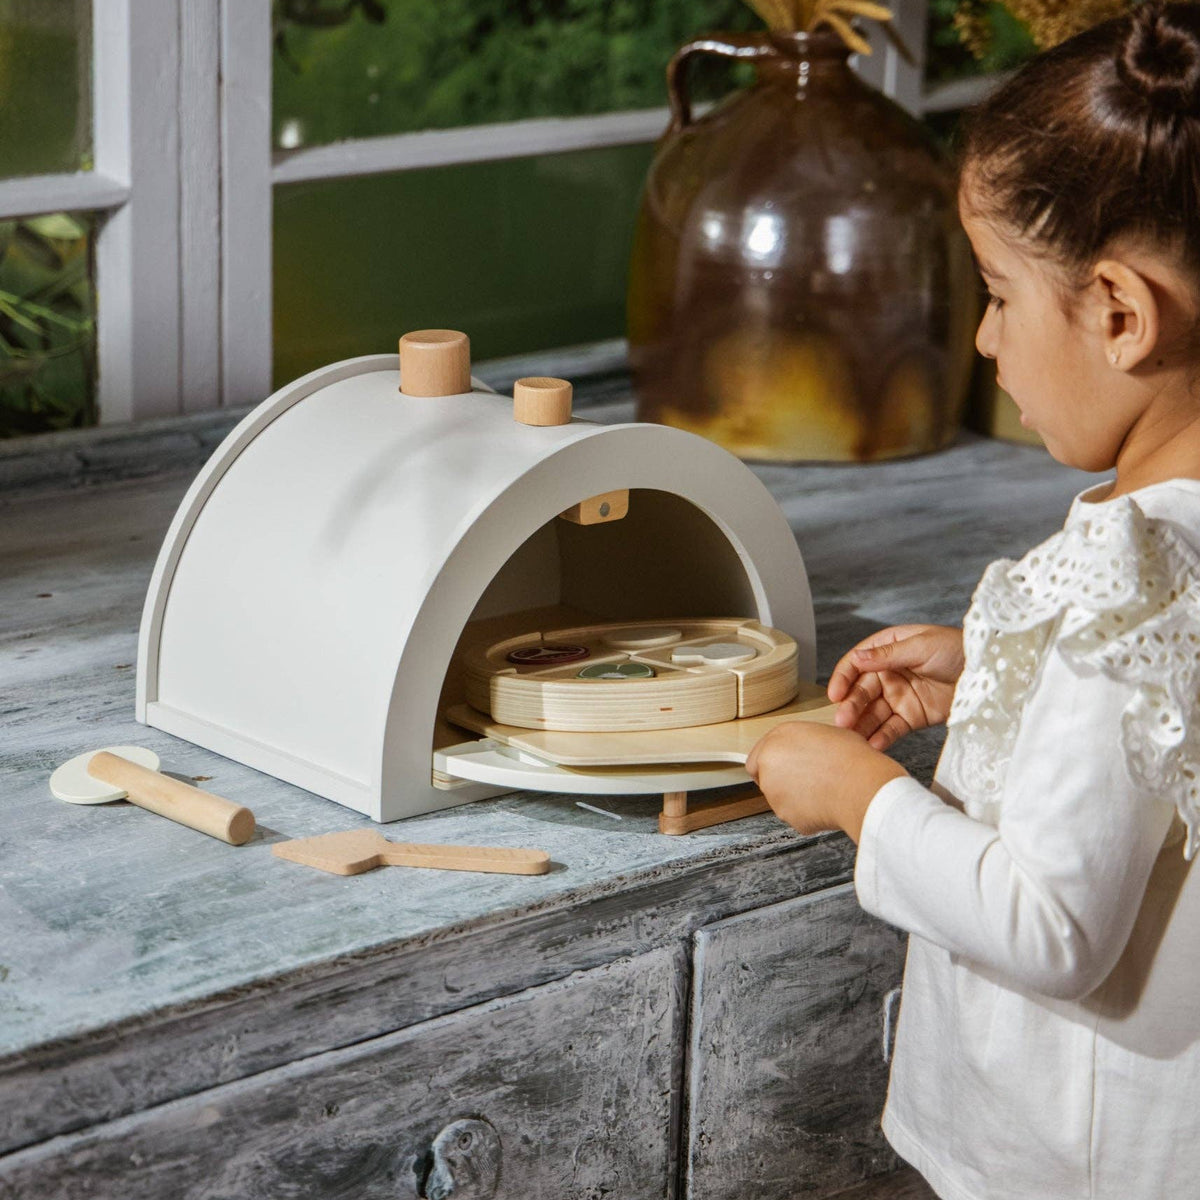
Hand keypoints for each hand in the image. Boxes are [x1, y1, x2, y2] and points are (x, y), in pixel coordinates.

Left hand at [745, 721, 906, 842]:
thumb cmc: (851, 758)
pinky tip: (826, 804)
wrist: (861, 785)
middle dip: (783, 781)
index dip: (772, 764)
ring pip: (780, 799)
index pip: (757, 757)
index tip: (783, 770)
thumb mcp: (825, 734)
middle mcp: (769, 764)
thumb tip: (806, 751)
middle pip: (766, 778)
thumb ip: (804, 744)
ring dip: (795, 798)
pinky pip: (795, 815)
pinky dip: (807, 814)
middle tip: (808, 781)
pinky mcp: (786, 815)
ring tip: (823, 790)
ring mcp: (774, 792)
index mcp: (777, 739)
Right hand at [827, 624, 963, 749]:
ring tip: (853, 738)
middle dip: (851, 706)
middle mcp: (889, 673)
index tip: (835, 694)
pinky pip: (892, 728)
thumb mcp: (921, 645)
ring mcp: (899, 696)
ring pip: (873, 713)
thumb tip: (857, 658)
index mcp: (888, 649)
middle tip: (842, 721)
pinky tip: (874, 744)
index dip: (843, 678)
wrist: (990, 673)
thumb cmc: (957, 649)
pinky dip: (882, 737)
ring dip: (861, 725)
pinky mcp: (912, 717)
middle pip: (862, 691)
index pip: (857, 664)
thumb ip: (888, 654)